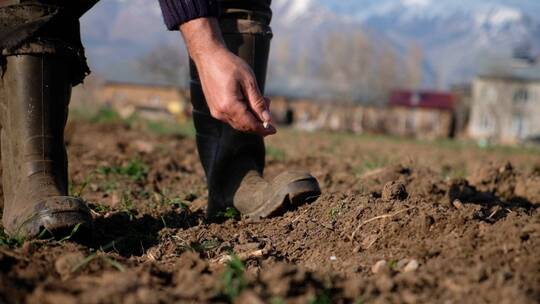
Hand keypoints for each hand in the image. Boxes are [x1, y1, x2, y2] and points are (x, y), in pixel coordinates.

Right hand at [180, 18, 275, 135]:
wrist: (208, 56)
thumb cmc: (229, 65)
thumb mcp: (249, 82)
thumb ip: (258, 102)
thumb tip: (267, 119)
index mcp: (229, 106)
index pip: (250, 124)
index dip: (263, 129)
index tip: (274, 130)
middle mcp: (221, 112)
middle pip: (244, 126)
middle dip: (259, 120)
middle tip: (268, 103)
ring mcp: (216, 111)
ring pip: (238, 122)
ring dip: (251, 115)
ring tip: (261, 98)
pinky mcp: (214, 108)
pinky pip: (231, 116)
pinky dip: (242, 113)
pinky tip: (248, 99)